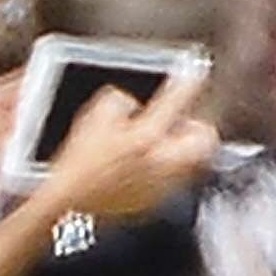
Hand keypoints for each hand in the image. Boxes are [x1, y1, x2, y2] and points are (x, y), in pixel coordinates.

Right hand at [42, 64, 216, 220]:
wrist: (70, 205)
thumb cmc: (79, 165)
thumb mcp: (94, 118)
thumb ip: (118, 102)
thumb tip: (130, 103)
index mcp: (147, 136)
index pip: (178, 100)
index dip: (188, 81)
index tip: (194, 71)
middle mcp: (162, 163)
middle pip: (205, 140)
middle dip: (197, 126)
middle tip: (184, 119)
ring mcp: (161, 186)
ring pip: (191, 163)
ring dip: (183, 148)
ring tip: (164, 142)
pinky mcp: (153, 202)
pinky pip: (171, 181)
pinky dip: (165, 170)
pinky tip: (145, 165)